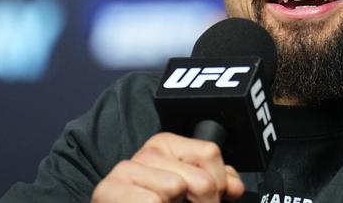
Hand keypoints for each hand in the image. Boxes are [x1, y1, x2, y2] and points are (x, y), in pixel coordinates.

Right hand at [91, 132, 244, 202]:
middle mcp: (147, 152)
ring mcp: (126, 169)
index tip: (211, 198)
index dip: (219, 184)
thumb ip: (215, 181)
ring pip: (175, 187)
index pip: (210, 153)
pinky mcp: (108, 189)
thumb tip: (234, 186)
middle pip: (199, 177)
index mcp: (166, 144)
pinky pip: (152, 201)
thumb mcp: (189, 190)